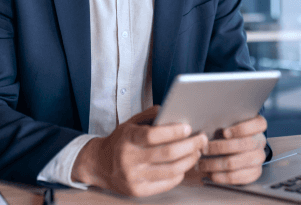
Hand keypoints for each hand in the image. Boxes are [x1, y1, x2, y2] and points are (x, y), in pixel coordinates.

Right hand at [72, 105, 207, 196]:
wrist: (99, 165)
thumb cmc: (120, 141)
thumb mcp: (130, 123)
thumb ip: (150, 115)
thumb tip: (173, 110)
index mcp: (128, 138)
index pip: (153, 135)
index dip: (173, 131)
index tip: (189, 127)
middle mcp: (129, 159)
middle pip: (167, 154)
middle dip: (190, 146)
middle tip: (202, 139)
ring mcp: (133, 177)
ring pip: (170, 170)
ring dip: (189, 160)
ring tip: (197, 152)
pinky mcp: (138, 191)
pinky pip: (166, 183)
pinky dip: (180, 174)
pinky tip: (185, 165)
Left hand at [197, 114, 266, 184]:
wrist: (236, 148)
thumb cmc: (228, 132)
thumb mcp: (227, 122)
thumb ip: (221, 122)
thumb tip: (205, 126)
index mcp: (258, 125)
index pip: (259, 125)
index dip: (241, 129)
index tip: (224, 132)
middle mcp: (260, 141)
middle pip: (244, 144)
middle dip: (220, 147)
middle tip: (204, 149)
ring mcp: (259, 158)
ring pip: (237, 162)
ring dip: (216, 164)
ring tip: (202, 164)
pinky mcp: (255, 172)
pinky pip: (238, 177)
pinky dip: (222, 177)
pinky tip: (211, 174)